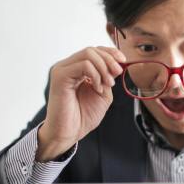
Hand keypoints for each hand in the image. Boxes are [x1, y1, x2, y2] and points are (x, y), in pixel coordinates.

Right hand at [37, 46, 125, 160]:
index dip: (110, 52)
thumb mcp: (103, 93)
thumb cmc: (83, 116)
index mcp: (77, 69)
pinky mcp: (60, 76)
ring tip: (107, 84)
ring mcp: (62, 70)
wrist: (70, 133)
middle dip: (109, 59)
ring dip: (104, 68)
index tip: (123, 61)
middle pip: (92, 50)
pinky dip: (95, 75)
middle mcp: (68, 67)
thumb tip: (116, 64)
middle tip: (117, 73)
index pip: (94, 51)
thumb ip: (108, 77)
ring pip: (88, 54)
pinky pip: (83, 65)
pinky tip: (97, 88)